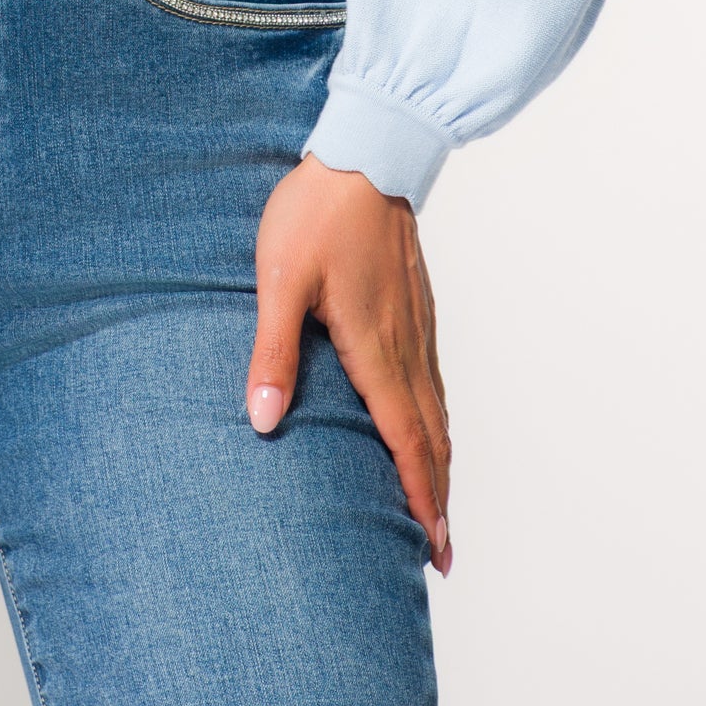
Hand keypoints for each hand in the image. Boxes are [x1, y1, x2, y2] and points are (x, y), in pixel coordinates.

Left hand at [247, 152, 452, 573]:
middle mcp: (406, 345)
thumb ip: (274, 353)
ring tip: (439, 506)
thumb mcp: (280, 282)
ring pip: (438, 410)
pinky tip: (429, 427)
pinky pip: (434, 379)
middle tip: (443, 552)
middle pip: (433, 438)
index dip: (420, 497)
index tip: (433, 546)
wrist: (367, 153)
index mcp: (376, 348)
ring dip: (441, 464)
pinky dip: (438, 421)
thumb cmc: (317, 214)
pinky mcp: (417, 307)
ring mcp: (418, 325)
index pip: (405, 441)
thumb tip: (262, 421)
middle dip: (438, 498)